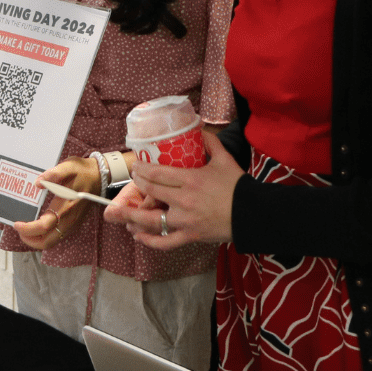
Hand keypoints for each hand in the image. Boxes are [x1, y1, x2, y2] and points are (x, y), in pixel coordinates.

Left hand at [10, 157, 100, 249]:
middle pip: (47, 241)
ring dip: (37, 240)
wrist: (100, 177)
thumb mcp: (67, 167)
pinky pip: (57, 237)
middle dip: (30, 240)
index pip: (43, 226)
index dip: (28, 229)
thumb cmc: (82, 172)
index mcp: (64, 207)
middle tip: (19, 231)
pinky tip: (38, 229)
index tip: (16, 224)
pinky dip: (45, 237)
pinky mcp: (73, 224)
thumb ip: (52, 174)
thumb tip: (38, 183)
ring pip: (52, 242)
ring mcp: (72, 224)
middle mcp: (68, 220)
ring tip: (26, 232)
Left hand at [106, 128, 240, 248]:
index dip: (141, 170)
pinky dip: (149, 241)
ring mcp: (185, 220)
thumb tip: (200, 129)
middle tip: (133, 181)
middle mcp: (183, 200)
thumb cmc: (238, 186)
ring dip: (132, 216)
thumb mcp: (224, 159)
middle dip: (137, 185)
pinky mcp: (190, 236)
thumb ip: (211, 143)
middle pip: (151, 192)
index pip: (157, 173)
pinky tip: (138, 236)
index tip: (135, 166)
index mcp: (190, 180)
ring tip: (118, 213)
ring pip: (151, 220)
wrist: (253, 214)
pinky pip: (165, 242)